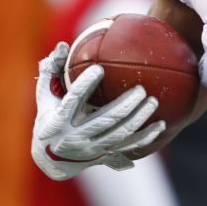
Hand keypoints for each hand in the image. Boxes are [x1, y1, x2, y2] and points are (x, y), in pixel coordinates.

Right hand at [31, 42, 165, 180]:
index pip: (72, 101)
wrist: (52, 160)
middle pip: (104, 120)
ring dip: (139, 118)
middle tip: (141, 89)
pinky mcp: (105, 155)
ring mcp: (92, 149)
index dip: (85, 85)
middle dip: (124, 105)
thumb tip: (62, 45)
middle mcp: (75, 138)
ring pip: (120, 134)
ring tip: (153, 101)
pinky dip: (146, 136)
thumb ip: (51, 71)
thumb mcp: (45, 97)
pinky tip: (161, 124)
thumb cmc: (49, 118)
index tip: (99, 69)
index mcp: (58, 121)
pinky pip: (129, 147)